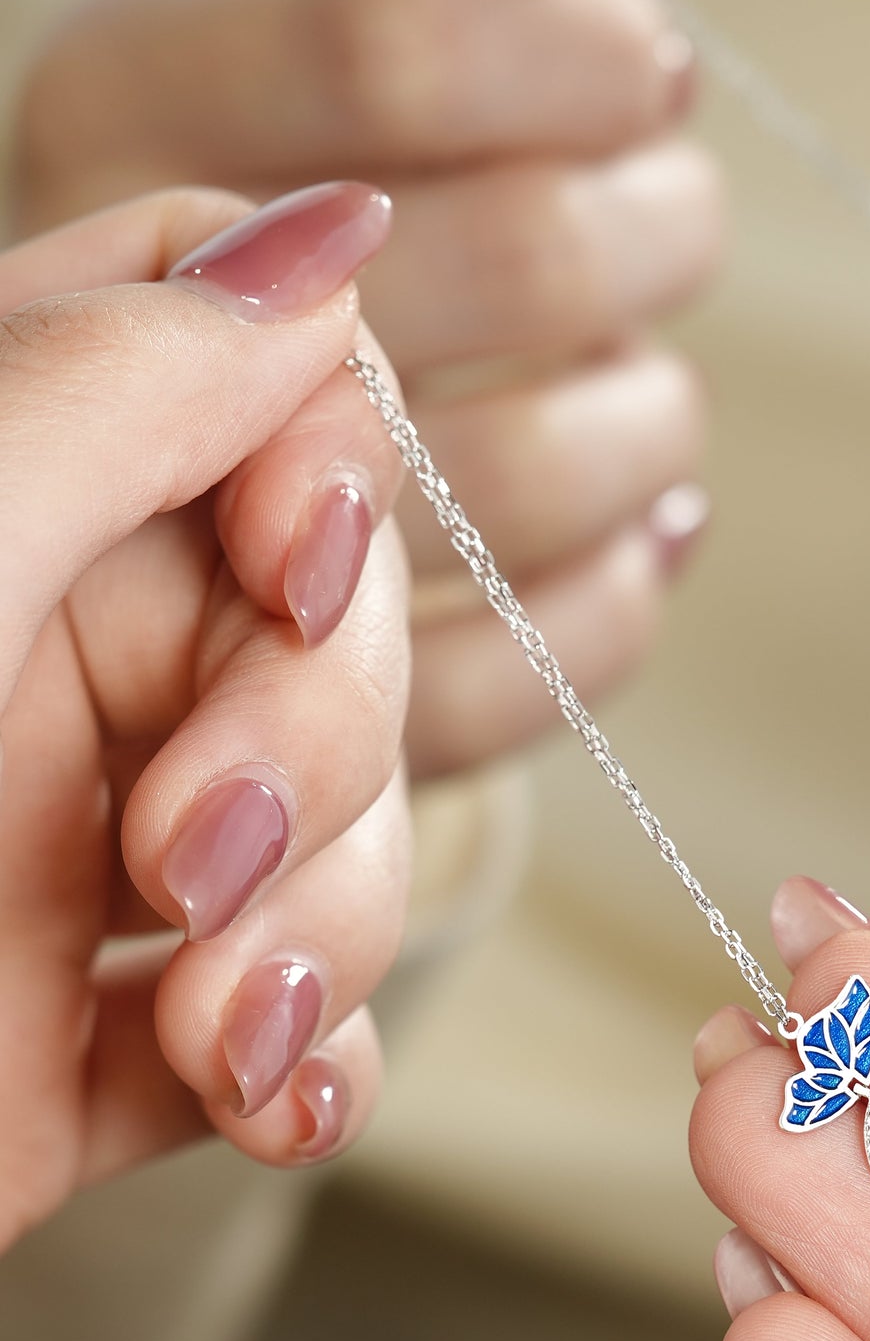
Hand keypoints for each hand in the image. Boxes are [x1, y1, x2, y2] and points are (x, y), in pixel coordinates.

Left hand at [0, 182, 413, 1246]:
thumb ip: (110, 388)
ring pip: (350, 839)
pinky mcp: (110, 1035)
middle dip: (313, 761)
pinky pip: (304, 1019)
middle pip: (340, 635)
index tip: (288, 569)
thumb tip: (328, 237)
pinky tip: (265, 1103)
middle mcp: (48, 664)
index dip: (324, 468)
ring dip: (322, 942)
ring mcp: (87, 856)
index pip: (254, 390)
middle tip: (182, 859)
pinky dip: (315, 1067)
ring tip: (211, 1034)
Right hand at [17, 0, 722, 778]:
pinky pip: (550, 656)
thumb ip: (450, 2)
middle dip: (657, 227)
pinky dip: (628, 590)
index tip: (650, 66)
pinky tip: (644, 527)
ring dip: (651, 418)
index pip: (395, 50)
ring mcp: (249, 545)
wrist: (171, 489)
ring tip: (645, 383)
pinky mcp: (351, 710)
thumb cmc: (286, 244)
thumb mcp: (315, 69)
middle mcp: (166, 338)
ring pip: (543, 469)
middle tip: (671, 211)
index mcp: (125, 122)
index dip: (579, 56)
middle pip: (526, 260)